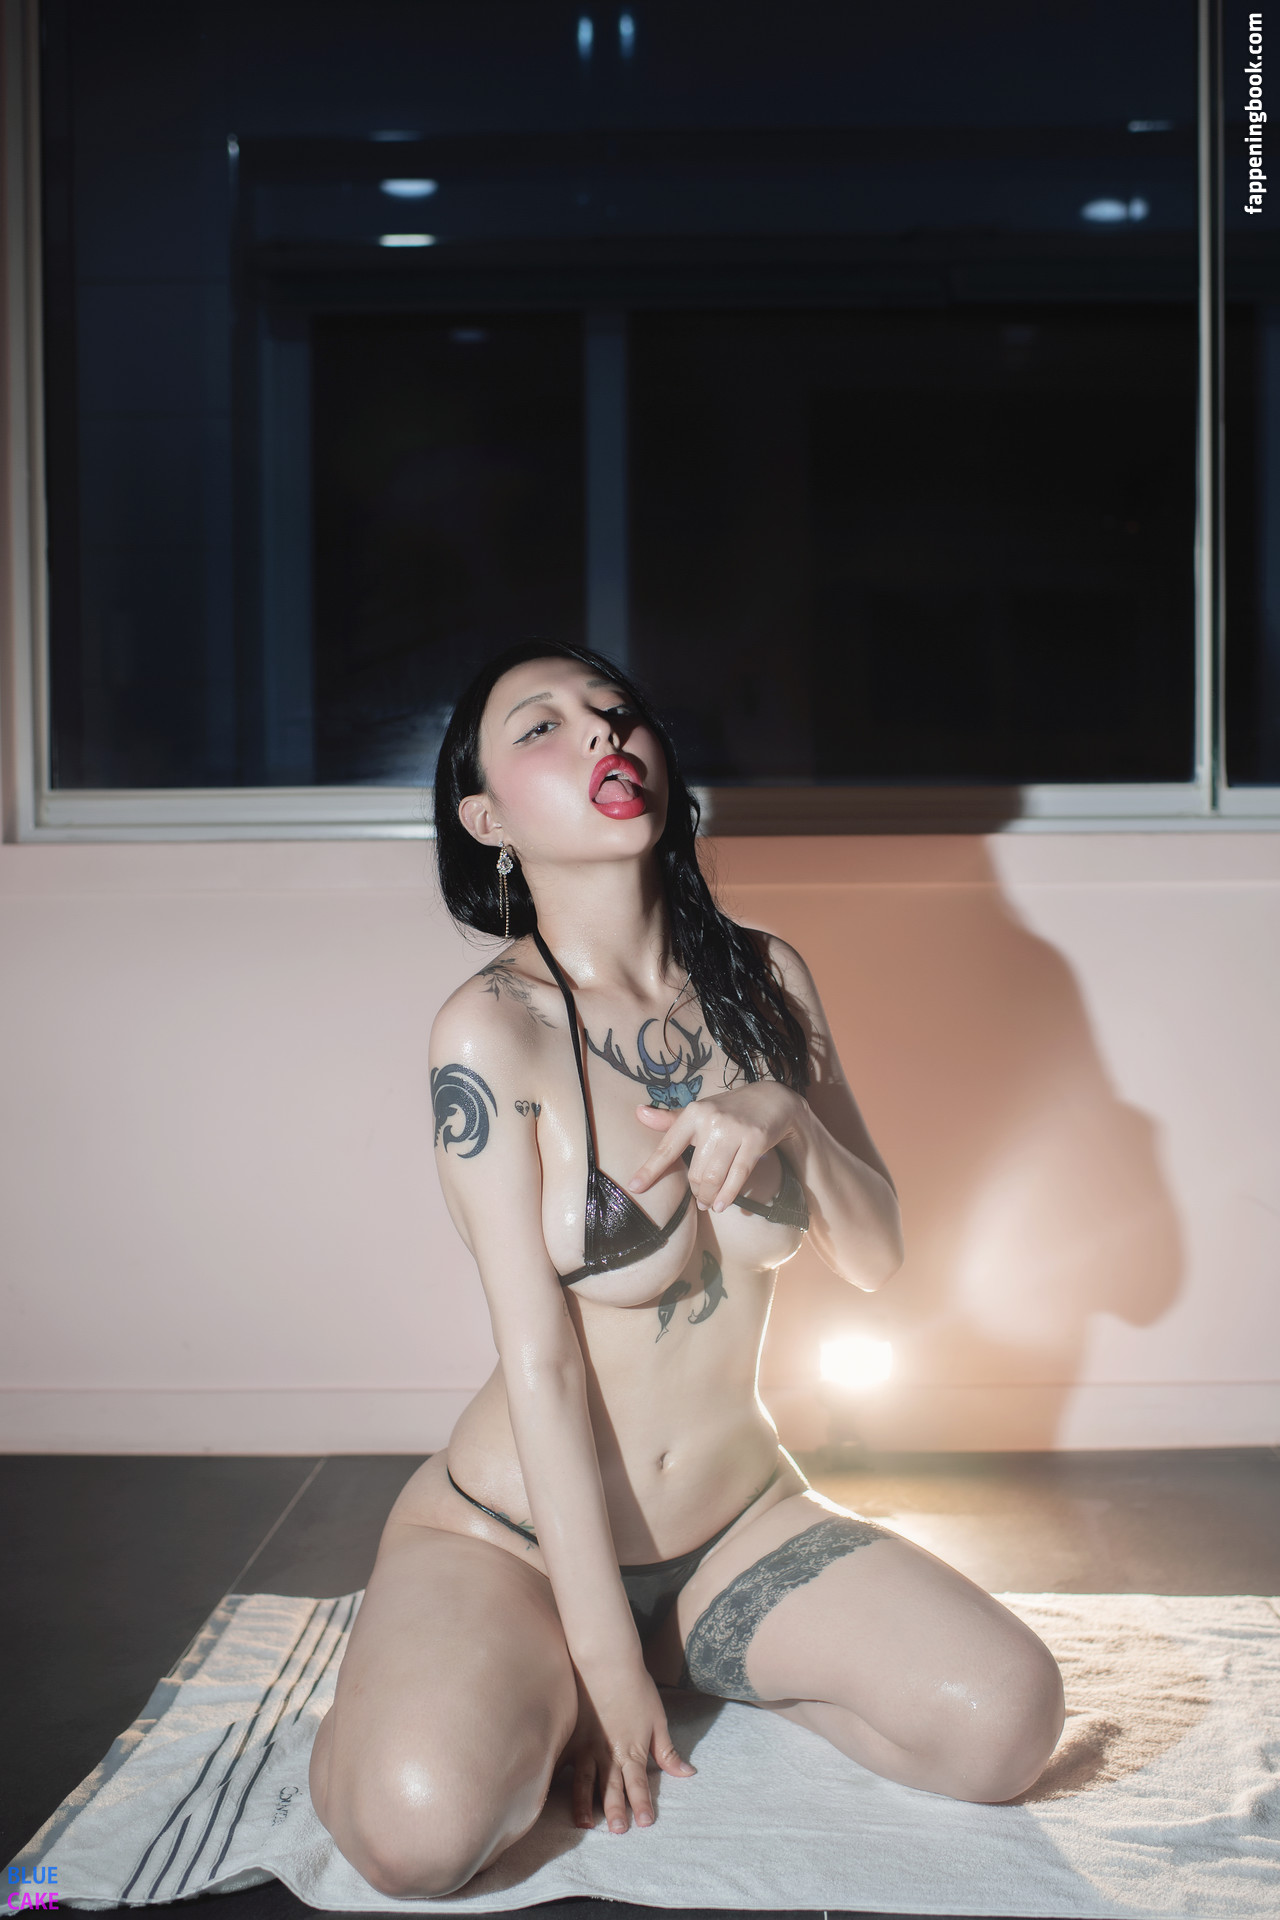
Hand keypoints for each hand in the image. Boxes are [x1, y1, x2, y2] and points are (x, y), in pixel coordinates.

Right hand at [560, 1661, 695, 1832]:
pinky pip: (560, 1762)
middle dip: (615, 1811)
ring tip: (584, 1824)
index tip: (645, 1824)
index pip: (639, 1784)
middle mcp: (608, 1753)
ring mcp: (585, 1746)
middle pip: (612, 1787)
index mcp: (632, 1749)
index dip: (642, 1804)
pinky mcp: (570, 1736)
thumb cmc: (636, 1687)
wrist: (608, 1660)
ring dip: (585, 1804)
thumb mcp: (658, 1720)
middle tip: (618, 1831)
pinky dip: (554, 1780)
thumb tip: (687, 1773)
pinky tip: (547, 1794)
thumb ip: (667, 1752)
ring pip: (584, 1781)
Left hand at [628, 1082, 802, 1213]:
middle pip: (694, 1171)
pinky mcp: (754, 1141)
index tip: (634, 1187)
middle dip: (696, 1191)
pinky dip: (727, 1196)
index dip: (650, 1169)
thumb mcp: (700, 1112)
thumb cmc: (729, 1110)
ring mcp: (734, 1130)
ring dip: (709, 1197)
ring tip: (709, 1203)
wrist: (772, 1098)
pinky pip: (737, 1177)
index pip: (667, 1147)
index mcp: (693, 1114)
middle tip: (700, 1198)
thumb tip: (639, 1113)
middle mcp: (711, 1120)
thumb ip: (670, 1120)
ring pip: (713, 1177)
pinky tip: (722, 1205)